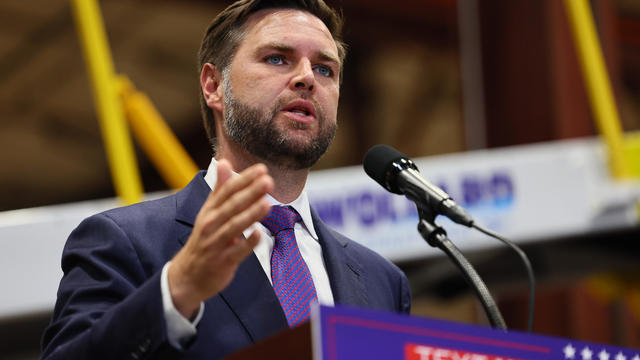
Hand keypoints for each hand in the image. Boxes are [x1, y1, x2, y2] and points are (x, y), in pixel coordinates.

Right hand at [168, 160, 273, 317]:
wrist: (188, 276)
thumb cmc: (204, 239)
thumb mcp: (209, 212)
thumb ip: (220, 188)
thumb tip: (225, 162)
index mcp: (209, 210)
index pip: (227, 190)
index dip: (244, 179)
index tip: (261, 169)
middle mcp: (211, 224)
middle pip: (231, 206)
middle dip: (250, 193)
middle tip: (267, 181)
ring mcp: (216, 243)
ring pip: (234, 226)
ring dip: (250, 215)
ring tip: (267, 203)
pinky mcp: (222, 262)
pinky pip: (237, 252)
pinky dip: (247, 243)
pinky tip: (259, 234)